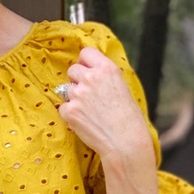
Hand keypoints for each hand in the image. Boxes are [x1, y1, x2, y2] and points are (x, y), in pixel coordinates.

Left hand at [57, 46, 156, 172]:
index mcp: (107, 69)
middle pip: (72, 69)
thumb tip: (92, 72)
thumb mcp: (122, 87)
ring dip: (74, 98)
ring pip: (67, 89)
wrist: (125, 141)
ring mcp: (78, 94)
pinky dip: (70, 114)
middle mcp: (90, 78)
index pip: (86, 53)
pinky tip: (84, 121)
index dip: (85, 62)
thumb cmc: (129, 118)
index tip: (87, 71)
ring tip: (89, 112)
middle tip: (87, 95)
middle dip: (77, 80)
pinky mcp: (70, 111)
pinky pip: (63, 107)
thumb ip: (105, 77)